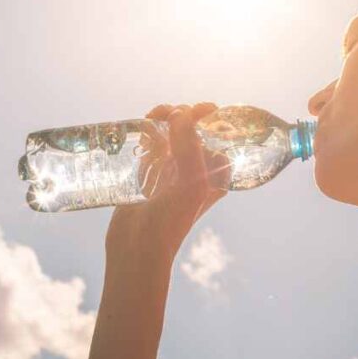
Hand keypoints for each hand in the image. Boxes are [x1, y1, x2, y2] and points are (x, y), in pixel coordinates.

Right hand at [104, 102, 230, 260]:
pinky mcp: (149, 173)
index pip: (220, 134)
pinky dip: (149, 131)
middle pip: (194, 128)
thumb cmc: (170, 222)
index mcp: (215, 174)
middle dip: (182, 113)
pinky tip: (143, 128)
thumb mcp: (191, 184)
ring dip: (164, 118)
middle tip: (167, 114)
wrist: (137, 248)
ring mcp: (172, 170)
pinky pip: (152, 143)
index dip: (211, 117)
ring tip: (153, 117)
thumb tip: (181, 113)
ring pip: (172, 132)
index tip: (198, 110)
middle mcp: (196, 170)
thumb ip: (191, 147)